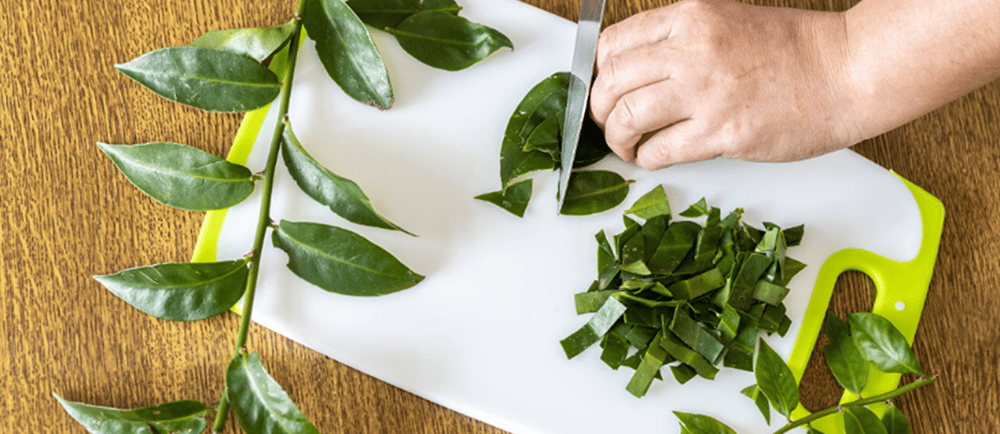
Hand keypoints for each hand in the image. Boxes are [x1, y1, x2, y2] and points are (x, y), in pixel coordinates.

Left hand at [589, 0, 858, 169]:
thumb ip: (683, 42)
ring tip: (627, 147)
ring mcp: (706, 92)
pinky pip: (661, 150)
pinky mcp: (724, 132)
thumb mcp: (729, 21)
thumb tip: (640, 75)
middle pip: (612, 82)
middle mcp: (692, 50)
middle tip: (607, 123)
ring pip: (627, 117)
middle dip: (599, 109)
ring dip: (617, 139)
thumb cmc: (798, 50)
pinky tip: (653, 158)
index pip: (614, 44)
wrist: (849, 71)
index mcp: (691, 18)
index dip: (600, 74)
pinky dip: (647, 159)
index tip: (607, 90)